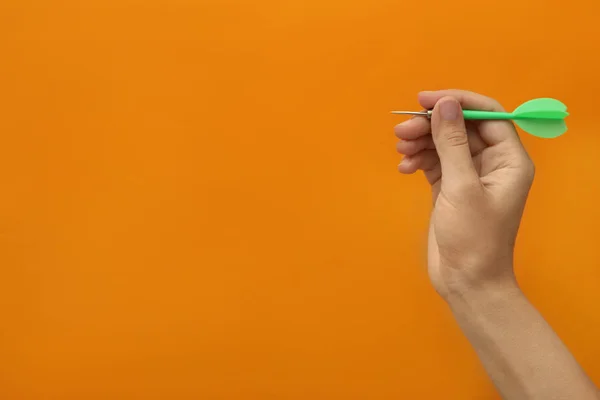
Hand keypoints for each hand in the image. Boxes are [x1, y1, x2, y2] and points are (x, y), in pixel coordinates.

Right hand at [395, 90, 534, 298]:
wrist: (466, 281)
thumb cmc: (473, 237)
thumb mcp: (461, 187)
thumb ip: (452, 142)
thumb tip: (444, 104)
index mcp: (508, 159)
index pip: (486, 114)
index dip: (457, 102)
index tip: (424, 100)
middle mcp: (491, 163)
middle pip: (460, 128)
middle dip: (431, 125)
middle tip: (402, 130)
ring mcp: (469, 175)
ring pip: (443, 144)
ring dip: (420, 142)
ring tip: (400, 148)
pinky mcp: (450, 188)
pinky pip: (434, 162)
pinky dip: (418, 160)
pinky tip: (404, 168)